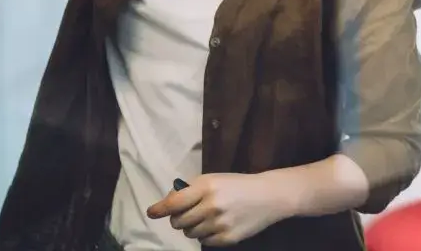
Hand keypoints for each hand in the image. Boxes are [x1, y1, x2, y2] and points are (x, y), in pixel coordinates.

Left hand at [146, 172, 290, 244]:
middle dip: (179, 219)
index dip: (160, 209)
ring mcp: (219, 223)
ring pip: (190, 234)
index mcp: (206, 186)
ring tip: (207, 218)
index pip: (174, 203)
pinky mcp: (227, 238)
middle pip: (178, 222)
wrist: (269, 196)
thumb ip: (191, 189)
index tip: (152, 212)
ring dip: (193, 227)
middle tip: (189, 213)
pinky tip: (218, 225)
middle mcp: (211, 205)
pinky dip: (206, 235)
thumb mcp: (214, 179)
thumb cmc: (238, 185)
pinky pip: (204, 242)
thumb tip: (168, 203)